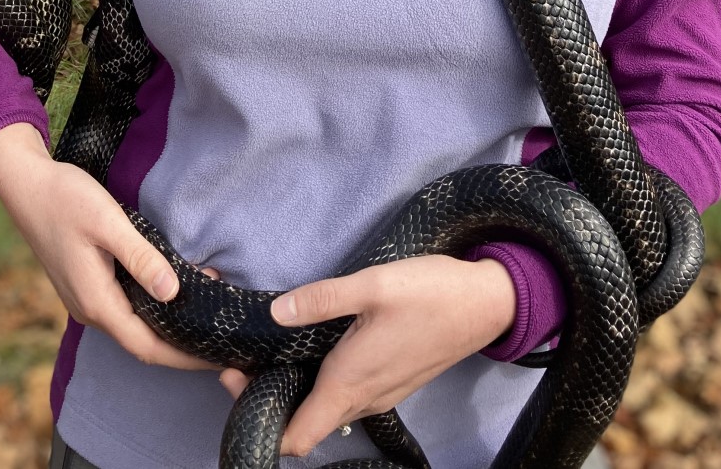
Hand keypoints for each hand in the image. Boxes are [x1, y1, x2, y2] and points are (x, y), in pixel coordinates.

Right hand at [0, 123, 216, 369]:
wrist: (26, 186)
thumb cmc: (66, 199)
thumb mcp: (108, 222)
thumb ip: (141, 258)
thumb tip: (172, 293)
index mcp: (96, 301)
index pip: (147, 346)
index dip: (183, 357)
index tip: (216, 356)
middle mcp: (90, 309)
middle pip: (142, 342)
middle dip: (181, 343)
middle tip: (219, 335)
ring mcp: (85, 299)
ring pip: (133, 324)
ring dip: (167, 322)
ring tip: (205, 309)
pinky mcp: (85, 284)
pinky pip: (123, 307)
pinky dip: (152, 305)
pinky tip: (172, 288)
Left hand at [219, 255, 515, 455]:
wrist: (486, 303)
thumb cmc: (430, 293)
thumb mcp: (373, 284)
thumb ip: (322, 299)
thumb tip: (274, 313)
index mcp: (351, 382)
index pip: (297, 437)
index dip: (259, 416)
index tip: (234, 378)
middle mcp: (364, 398)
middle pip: (307, 423)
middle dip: (269, 397)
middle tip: (243, 357)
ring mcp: (382, 393)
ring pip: (328, 409)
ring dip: (296, 388)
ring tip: (271, 348)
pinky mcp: (394, 380)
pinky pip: (348, 394)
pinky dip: (322, 380)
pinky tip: (314, 345)